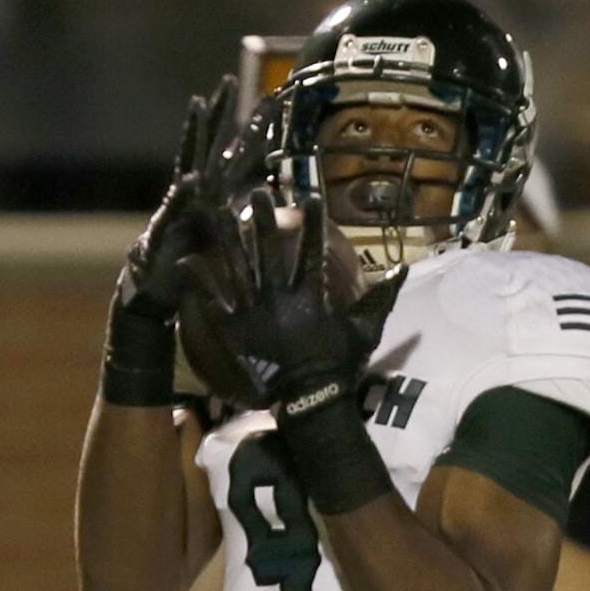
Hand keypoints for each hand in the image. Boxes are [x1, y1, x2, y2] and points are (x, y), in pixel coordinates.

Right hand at [116, 76, 276, 323]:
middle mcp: (199, 188)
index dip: (254, 128)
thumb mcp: (231, 236)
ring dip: (194, 132)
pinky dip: (184, 192)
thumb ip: (250, 218)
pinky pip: (177, 205)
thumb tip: (282, 208)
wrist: (161, 281)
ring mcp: (183, 200)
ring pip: (191, 159)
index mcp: (217, 190)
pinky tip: (191, 178)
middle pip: (214, 143)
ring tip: (198, 104)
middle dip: (221, 112)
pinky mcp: (169, 223)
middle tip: (229, 79)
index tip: (271, 101)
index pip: (239, 153)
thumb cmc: (196, 257)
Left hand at [188, 190, 405, 413]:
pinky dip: (200, 283)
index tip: (311, 196)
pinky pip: (213, 302)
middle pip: (268, 250)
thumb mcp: (366, 330)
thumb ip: (380, 298)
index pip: (312, 250)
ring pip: (237, 267)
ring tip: (219, 211)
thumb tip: (403, 271)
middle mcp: (278, 296)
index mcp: (309, 295)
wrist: (309, 398)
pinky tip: (186, 262)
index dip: (312, 223)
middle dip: (263, 219)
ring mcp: (253, 311)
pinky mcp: (234, 328)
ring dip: (228, 238)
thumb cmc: (338, 365)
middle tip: (257, 192)